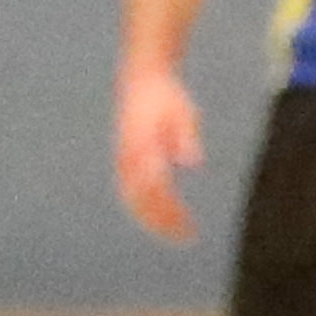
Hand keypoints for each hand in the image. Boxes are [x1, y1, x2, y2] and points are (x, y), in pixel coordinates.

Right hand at [114, 63, 202, 242]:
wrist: (142, 78)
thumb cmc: (168, 96)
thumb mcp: (185, 111)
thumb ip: (186, 136)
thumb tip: (193, 162)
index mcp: (143, 146)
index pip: (156, 190)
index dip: (170, 212)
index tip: (188, 226)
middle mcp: (130, 157)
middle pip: (141, 201)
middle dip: (161, 222)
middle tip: (184, 237)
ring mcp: (123, 158)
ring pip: (132, 199)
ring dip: (151, 219)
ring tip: (172, 232)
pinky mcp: (123, 159)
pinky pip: (128, 191)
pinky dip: (142, 208)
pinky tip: (159, 216)